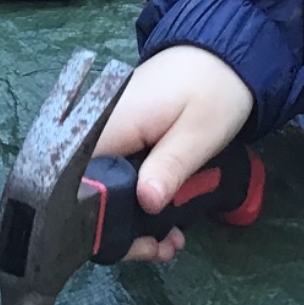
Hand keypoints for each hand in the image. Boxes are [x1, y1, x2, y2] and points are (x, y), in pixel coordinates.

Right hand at [94, 46, 254, 263]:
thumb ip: (170, 166)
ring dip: (131, 219)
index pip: (80, 179)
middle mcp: (97, 126)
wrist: (223, 54)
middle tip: (160, 250)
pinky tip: (164, 218)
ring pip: (102, 186)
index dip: (99, 221)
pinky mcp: (120, 135)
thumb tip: (146, 203)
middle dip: (119, 229)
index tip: (136, 245)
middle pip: (87, 189)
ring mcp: (107, 131)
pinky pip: (116, 174)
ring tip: (168, 242)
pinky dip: (135, 199)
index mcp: (109, 121)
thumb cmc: (214, 90)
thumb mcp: (199, 133)